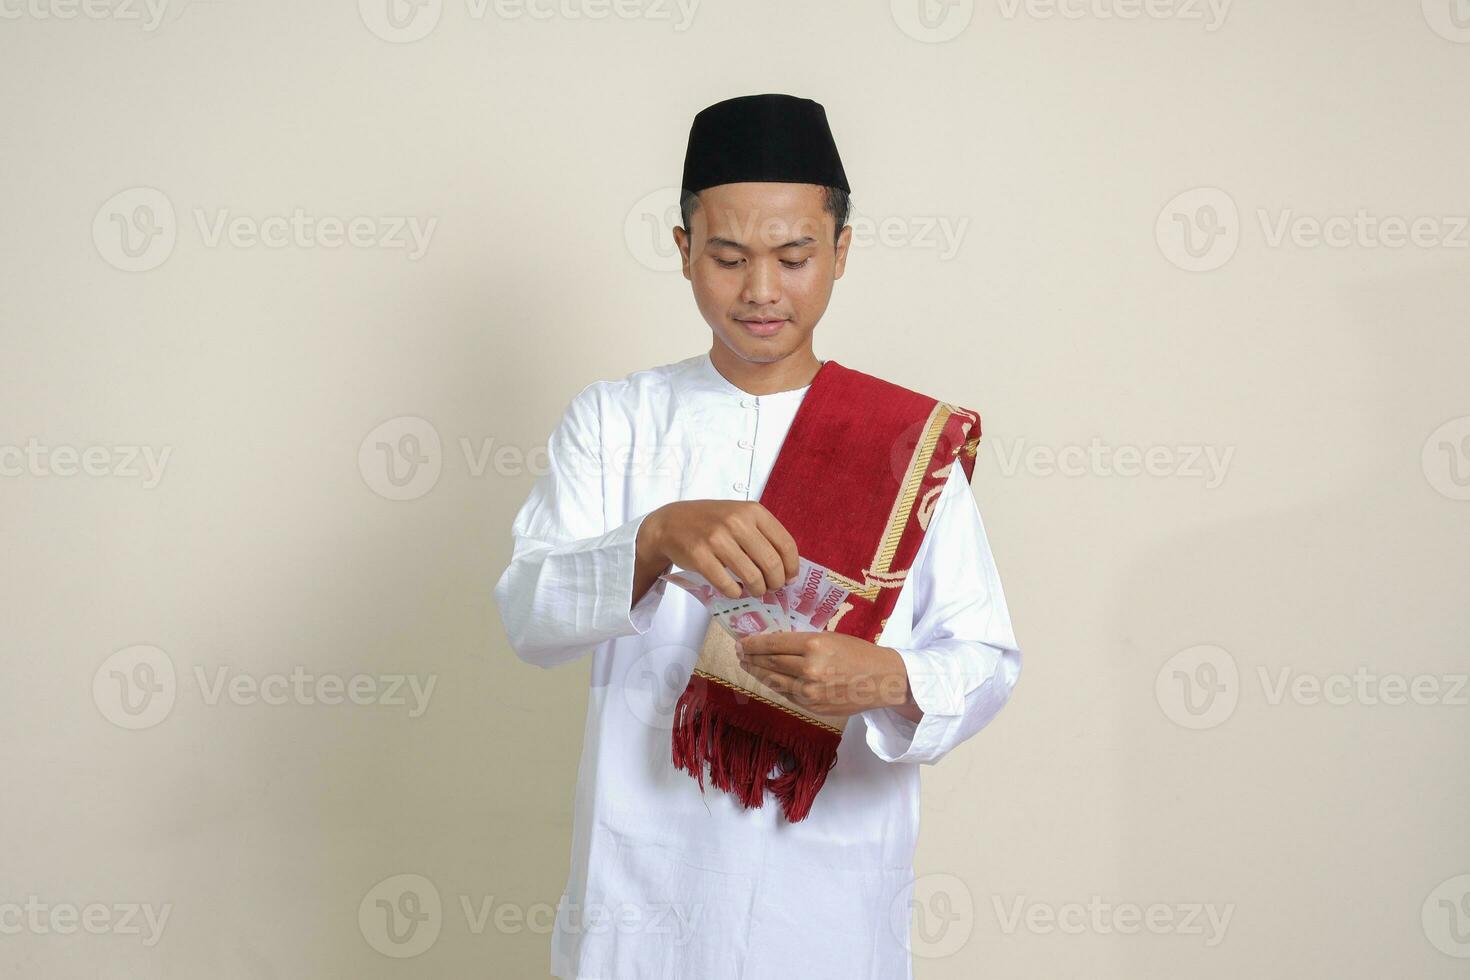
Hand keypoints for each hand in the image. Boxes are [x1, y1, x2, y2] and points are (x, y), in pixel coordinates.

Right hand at [636, 500, 798, 599]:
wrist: (671, 523)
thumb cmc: (711, 522)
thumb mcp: (740, 517)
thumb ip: (763, 536)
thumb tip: (787, 571)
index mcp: (752, 511)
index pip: (785, 544)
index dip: (791, 567)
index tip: (789, 578)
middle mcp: (736, 522)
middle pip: (771, 563)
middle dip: (775, 583)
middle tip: (771, 588)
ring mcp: (717, 538)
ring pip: (752, 577)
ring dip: (757, 590)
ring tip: (754, 590)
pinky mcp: (700, 556)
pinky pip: (728, 585)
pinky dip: (735, 593)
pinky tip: (735, 590)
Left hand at [734, 632, 916, 719]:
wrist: (882, 680)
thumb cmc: (858, 653)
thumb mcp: (831, 637)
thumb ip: (804, 642)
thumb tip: (774, 643)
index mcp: (815, 645)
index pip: (774, 643)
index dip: (754, 643)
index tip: (741, 641)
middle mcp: (809, 669)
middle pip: (770, 662)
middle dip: (750, 657)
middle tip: (738, 652)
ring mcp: (810, 691)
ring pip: (774, 681)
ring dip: (757, 672)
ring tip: (746, 665)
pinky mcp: (813, 706)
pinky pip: (786, 694)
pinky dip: (774, 685)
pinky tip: (767, 679)